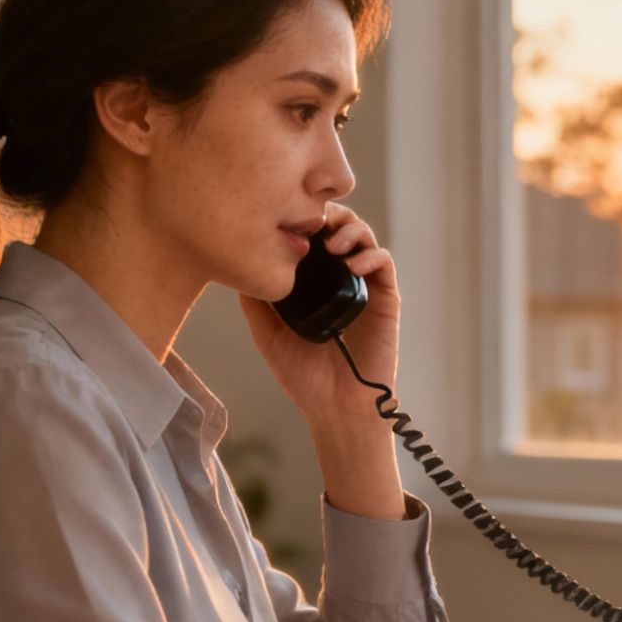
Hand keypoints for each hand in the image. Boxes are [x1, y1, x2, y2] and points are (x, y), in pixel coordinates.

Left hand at [237, 203, 399, 421]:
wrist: (336, 407)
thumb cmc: (303, 376)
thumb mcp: (267, 333)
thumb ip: (255, 301)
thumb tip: (236, 264)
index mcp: (312, 280)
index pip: (310, 234)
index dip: (300, 217)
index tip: (283, 219)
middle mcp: (339, 277)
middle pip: (338, 225)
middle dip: (327, 213)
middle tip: (312, 222)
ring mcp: (363, 285)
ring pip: (363, 236)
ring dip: (350, 229)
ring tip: (332, 243)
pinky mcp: (385, 299)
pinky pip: (383, 263)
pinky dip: (370, 255)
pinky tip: (352, 265)